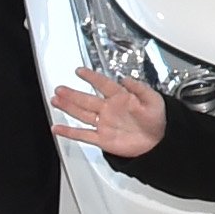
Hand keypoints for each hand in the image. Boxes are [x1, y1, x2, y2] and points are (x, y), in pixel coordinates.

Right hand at [48, 69, 169, 158]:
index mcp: (122, 98)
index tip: (80, 71)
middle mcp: (109, 109)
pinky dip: (69, 132)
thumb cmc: (158, 120)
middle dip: (72, 94)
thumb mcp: (154, 100)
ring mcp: (104, 124)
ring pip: (82, 114)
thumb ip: (140, 89)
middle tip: (60, 88)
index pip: (103, 84)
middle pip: (86, 99)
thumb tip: (126, 79)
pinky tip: (57, 128)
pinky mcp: (102, 139)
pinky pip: (83, 134)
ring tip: (55, 100)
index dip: (91, 77)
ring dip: (68, 107)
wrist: (159, 142)